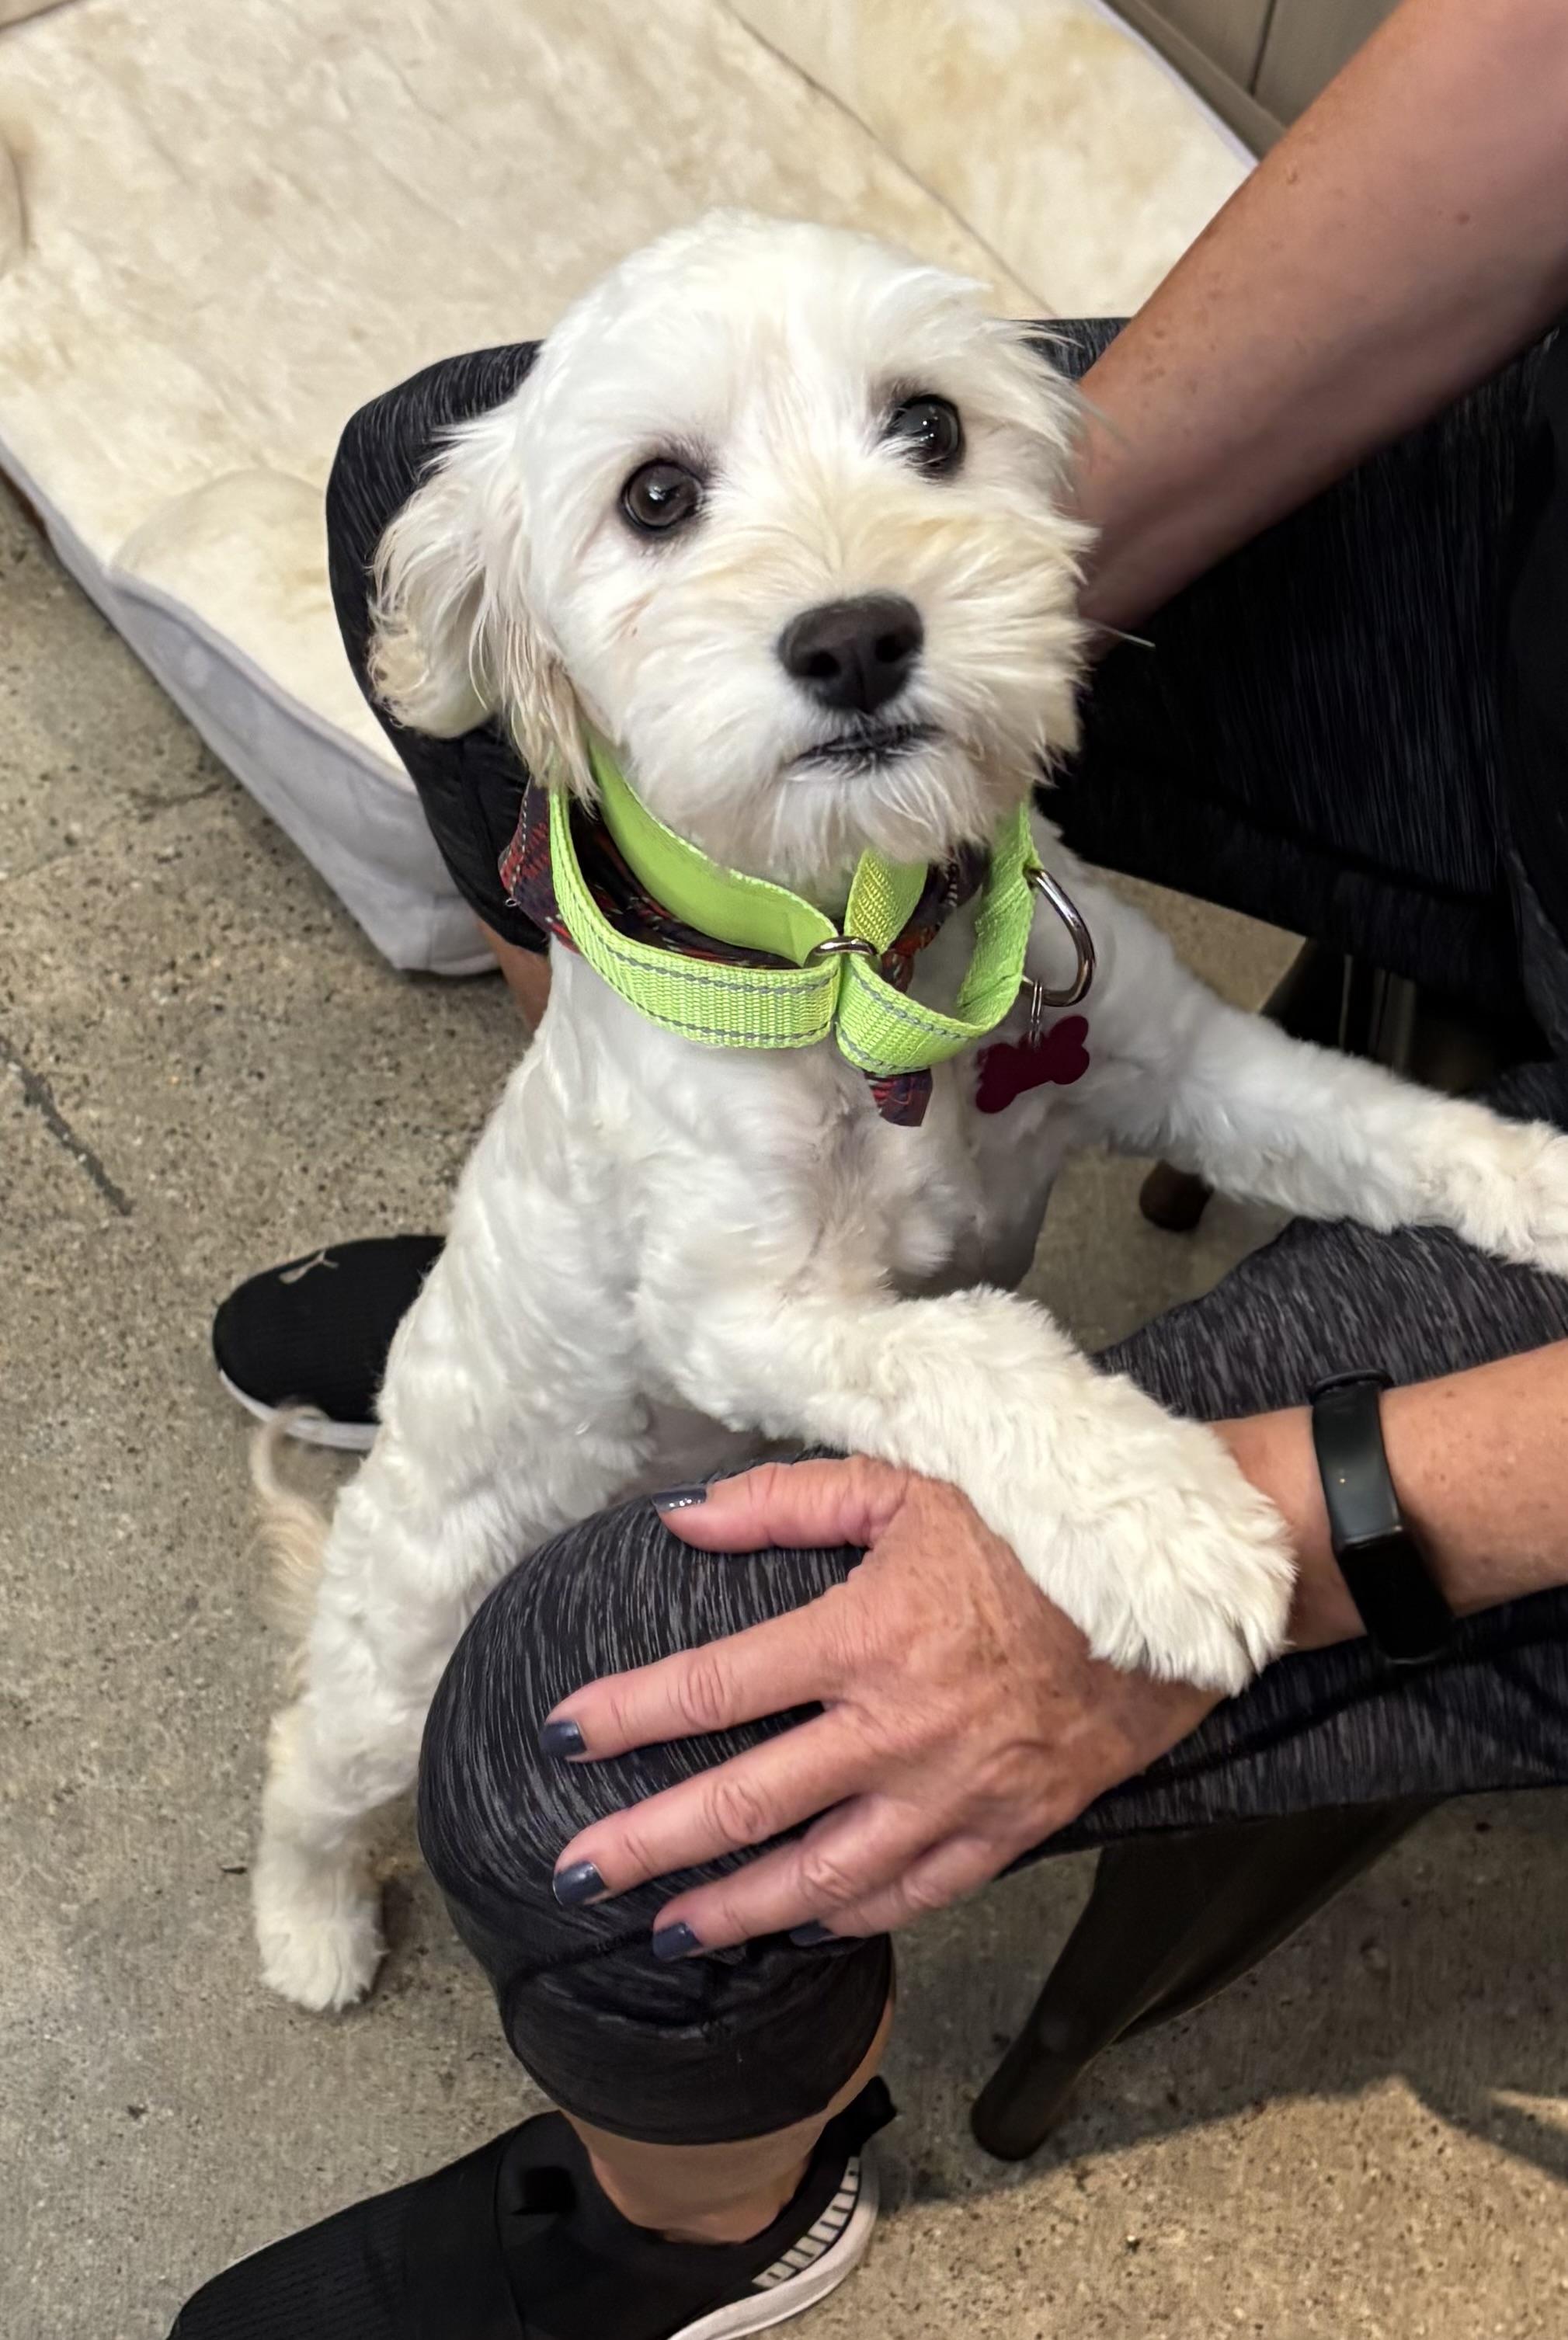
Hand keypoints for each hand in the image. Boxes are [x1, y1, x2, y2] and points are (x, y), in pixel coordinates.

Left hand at [545, 1458, 1218, 1951]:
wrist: (1178, 1586)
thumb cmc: (1038, 1522)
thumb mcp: (910, 1479)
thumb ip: (787, 1499)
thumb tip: (681, 1521)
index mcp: (864, 1636)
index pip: (714, 1687)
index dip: (628, 1714)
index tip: (563, 1733)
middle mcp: (897, 1729)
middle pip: (746, 1805)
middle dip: (649, 1843)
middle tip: (578, 1871)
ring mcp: (955, 1792)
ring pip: (822, 1875)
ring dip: (736, 1907)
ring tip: (670, 1928)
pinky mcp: (1011, 1828)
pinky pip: (916, 1894)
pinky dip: (853, 1917)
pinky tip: (806, 1925)